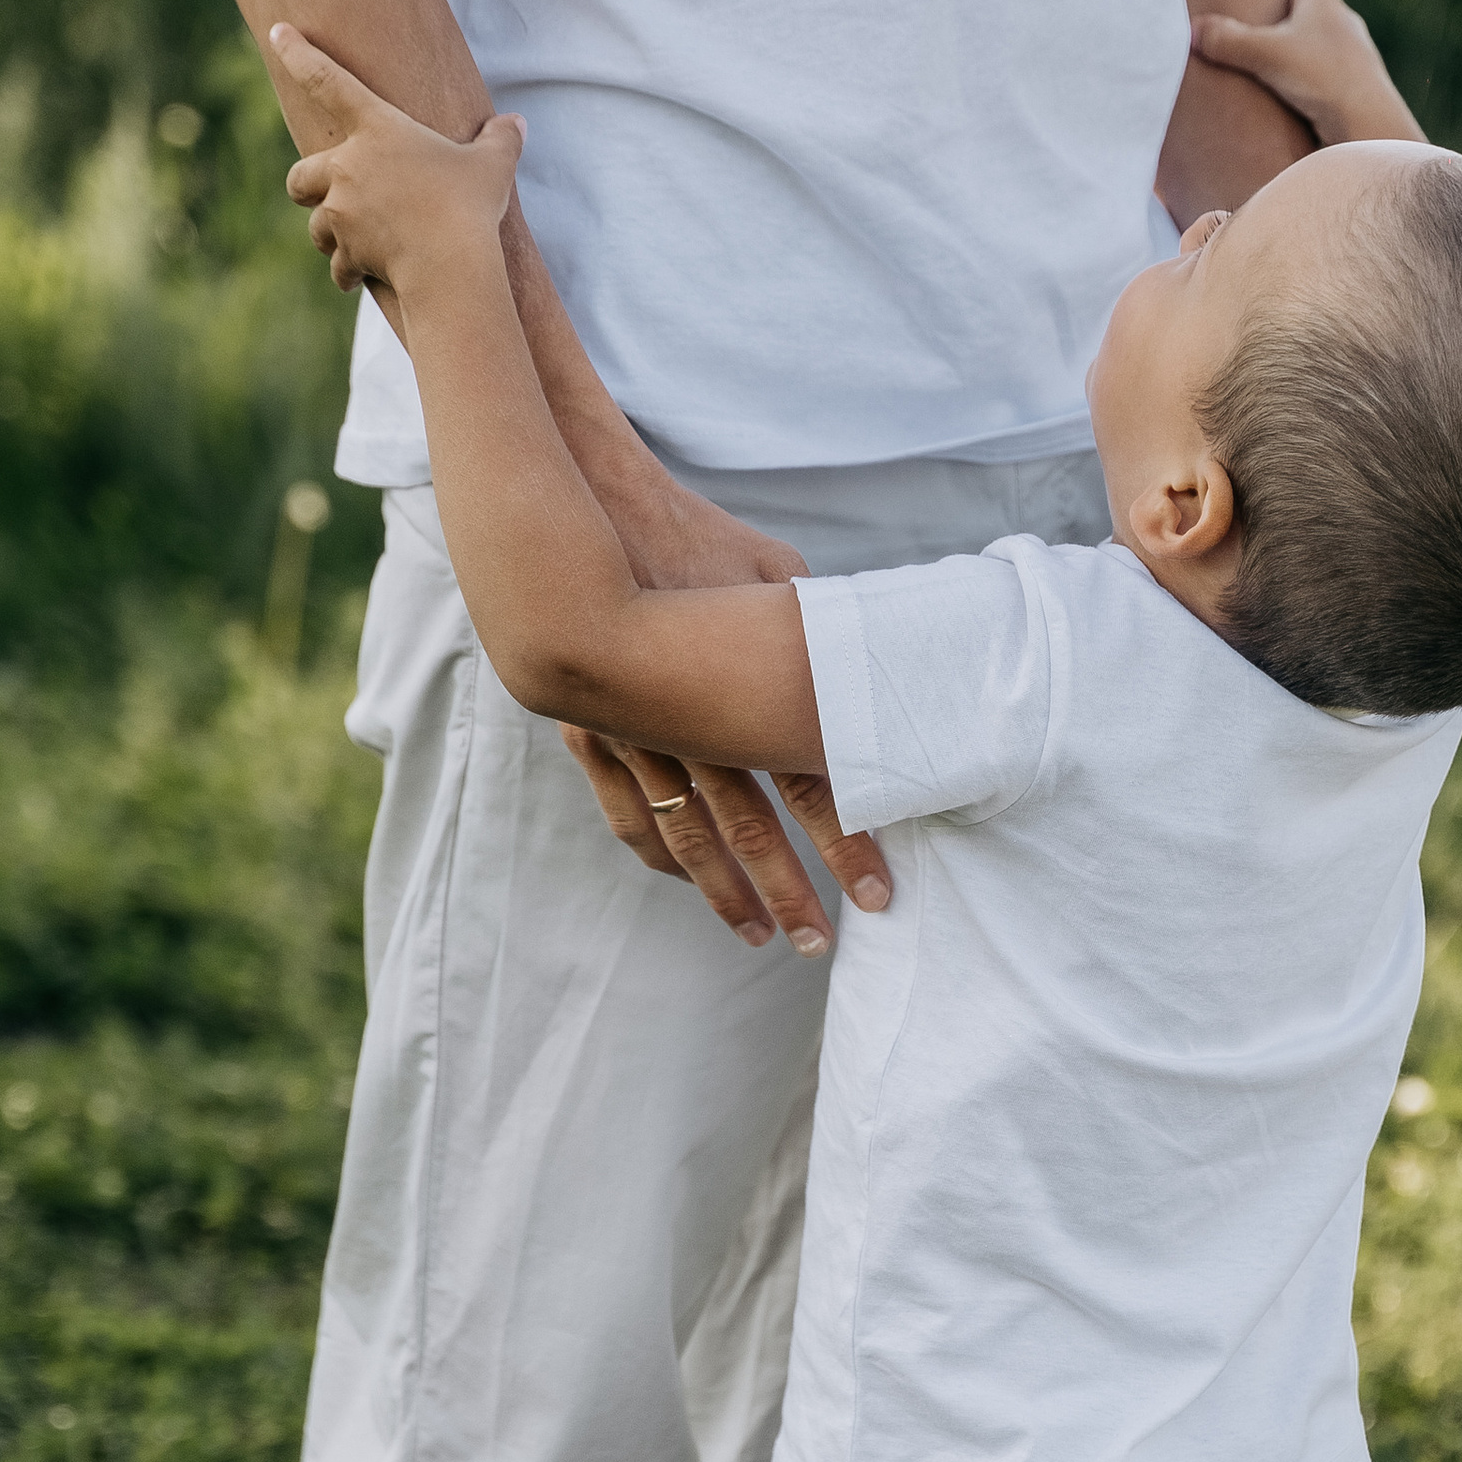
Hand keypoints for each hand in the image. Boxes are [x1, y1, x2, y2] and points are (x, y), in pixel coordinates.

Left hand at [276, 23, 525, 299]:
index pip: (326, 79)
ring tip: (363, 244)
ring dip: (331, 235)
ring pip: (315, 226)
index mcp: (376, 129)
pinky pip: (338, 265)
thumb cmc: (469, 206)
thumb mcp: (493, 166)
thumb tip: (517, 124)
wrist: (450, 265)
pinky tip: (368, 276)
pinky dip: (349, 271)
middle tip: (334, 198)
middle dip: (309, 189)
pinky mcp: (346, 251)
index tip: (277, 32)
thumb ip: (501, 140)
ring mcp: (341, 212)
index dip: (297, 52)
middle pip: (299, 177)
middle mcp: (347, 167)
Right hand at [561, 476, 891, 935]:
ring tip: (757, 937)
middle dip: (792, 893)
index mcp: (743, 692)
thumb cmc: (687, 537)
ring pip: (687, 838)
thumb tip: (859, 662)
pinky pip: (630, 815)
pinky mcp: (597, 734)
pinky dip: (663, 855)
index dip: (849, 845)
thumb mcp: (772, 572)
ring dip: (725, 892)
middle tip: (822, 944)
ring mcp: (637, 738)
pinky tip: (687, 880)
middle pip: (752, 830)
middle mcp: (691, 729)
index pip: (811, 786)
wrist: (583, 517)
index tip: (878, 893)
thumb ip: (815, 628)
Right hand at [1190, 0, 1425, 150]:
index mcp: (1327, 4)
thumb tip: (1189, 31)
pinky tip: (1296, 109)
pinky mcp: (1358, 95)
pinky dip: (1316, 91)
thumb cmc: (1321, 78)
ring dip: (1305, 62)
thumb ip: (1227, 41)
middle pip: (1320, 14)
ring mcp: (1357, 62)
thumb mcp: (1264, 55)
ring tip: (1276, 80)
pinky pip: (1332, 84)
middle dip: (1295, 25)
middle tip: (1265, 41)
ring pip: (1326, 52)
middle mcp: (1347, 28)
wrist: (1370, 126)